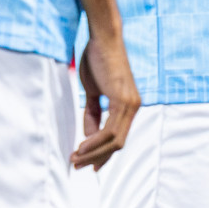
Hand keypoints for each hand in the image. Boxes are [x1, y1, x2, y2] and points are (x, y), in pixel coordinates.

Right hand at [74, 30, 139, 169]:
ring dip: (93, 153)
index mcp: (129, 106)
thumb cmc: (98, 62)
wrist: (104, 40)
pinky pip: (111, 129)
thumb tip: (89, 137)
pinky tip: (81, 146)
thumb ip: (94, 113)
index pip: (119, 138)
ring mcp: (131, 103)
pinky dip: (96, 141)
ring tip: (75, 159)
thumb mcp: (94, 92)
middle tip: (77, 167)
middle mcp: (134, 106)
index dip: (103, 154)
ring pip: (115, 140)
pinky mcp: (123, 99)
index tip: (86, 165)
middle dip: (97, 158)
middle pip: (118, 143)